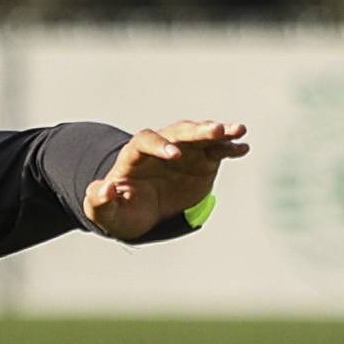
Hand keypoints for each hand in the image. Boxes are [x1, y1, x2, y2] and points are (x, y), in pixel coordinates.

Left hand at [84, 118, 249, 239]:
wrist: (139, 213)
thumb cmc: (119, 210)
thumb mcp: (104, 211)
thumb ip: (100, 200)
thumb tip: (106, 188)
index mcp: (134, 155)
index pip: (145, 141)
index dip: (159, 145)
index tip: (174, 156)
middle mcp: (161, 147)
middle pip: (178, 131)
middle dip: (197, 130)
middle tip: (216, 130)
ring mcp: (184, 151)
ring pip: (200, 136)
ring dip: (218, 131)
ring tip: (238, 130)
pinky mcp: (202, 161)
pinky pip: (217, 151)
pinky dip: (230, 148)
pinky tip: (243, 147)